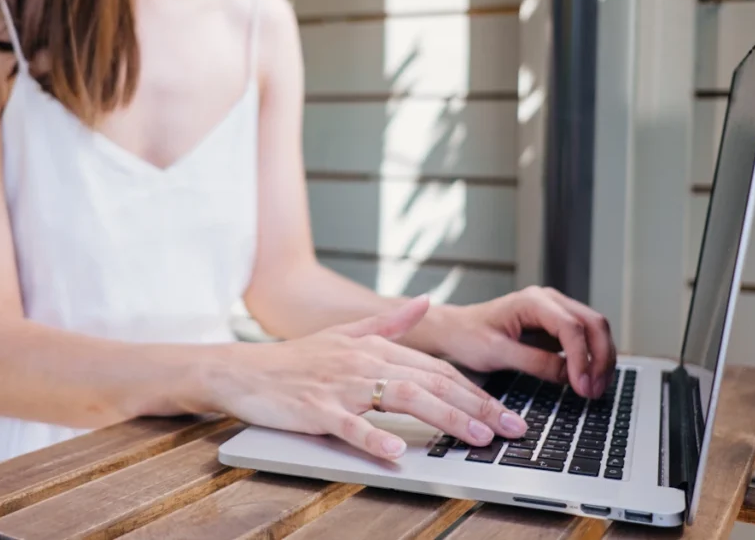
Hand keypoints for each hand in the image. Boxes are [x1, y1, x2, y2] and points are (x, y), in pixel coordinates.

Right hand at [208, 296, 527, 460]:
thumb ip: (388, 322)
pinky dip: (374, 438)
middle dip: (477, 406)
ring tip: (476, 438)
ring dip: (445, 418)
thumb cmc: (294, 359)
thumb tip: (425, 302)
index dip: (474, 390)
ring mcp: (341, 386)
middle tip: (510, 429)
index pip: (436, 368)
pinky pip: (350, 425)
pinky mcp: (317, 409)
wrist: (243, 370)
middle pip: (431, 382)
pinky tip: (397, 452)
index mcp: (374, 347)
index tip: (504, 411)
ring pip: (403, 398)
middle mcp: (363, 362)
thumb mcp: (344, 333)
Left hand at [436, 286, 616, 398]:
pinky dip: (592, 359)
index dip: (582, 358)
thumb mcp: (496, 352)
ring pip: (595, 330)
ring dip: (601, 359)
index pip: (571, 327)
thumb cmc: (469, 336)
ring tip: (595, 389)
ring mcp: (555, 312)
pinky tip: (589, 380)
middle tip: (595, 391)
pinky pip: (585, 339)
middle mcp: (549, 301)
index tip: (582, 386)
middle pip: (593, 324)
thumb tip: (569, 375)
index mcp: (532, 301)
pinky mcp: (556, 327)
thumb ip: (534, 362)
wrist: (455, 330)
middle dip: (600, 358)